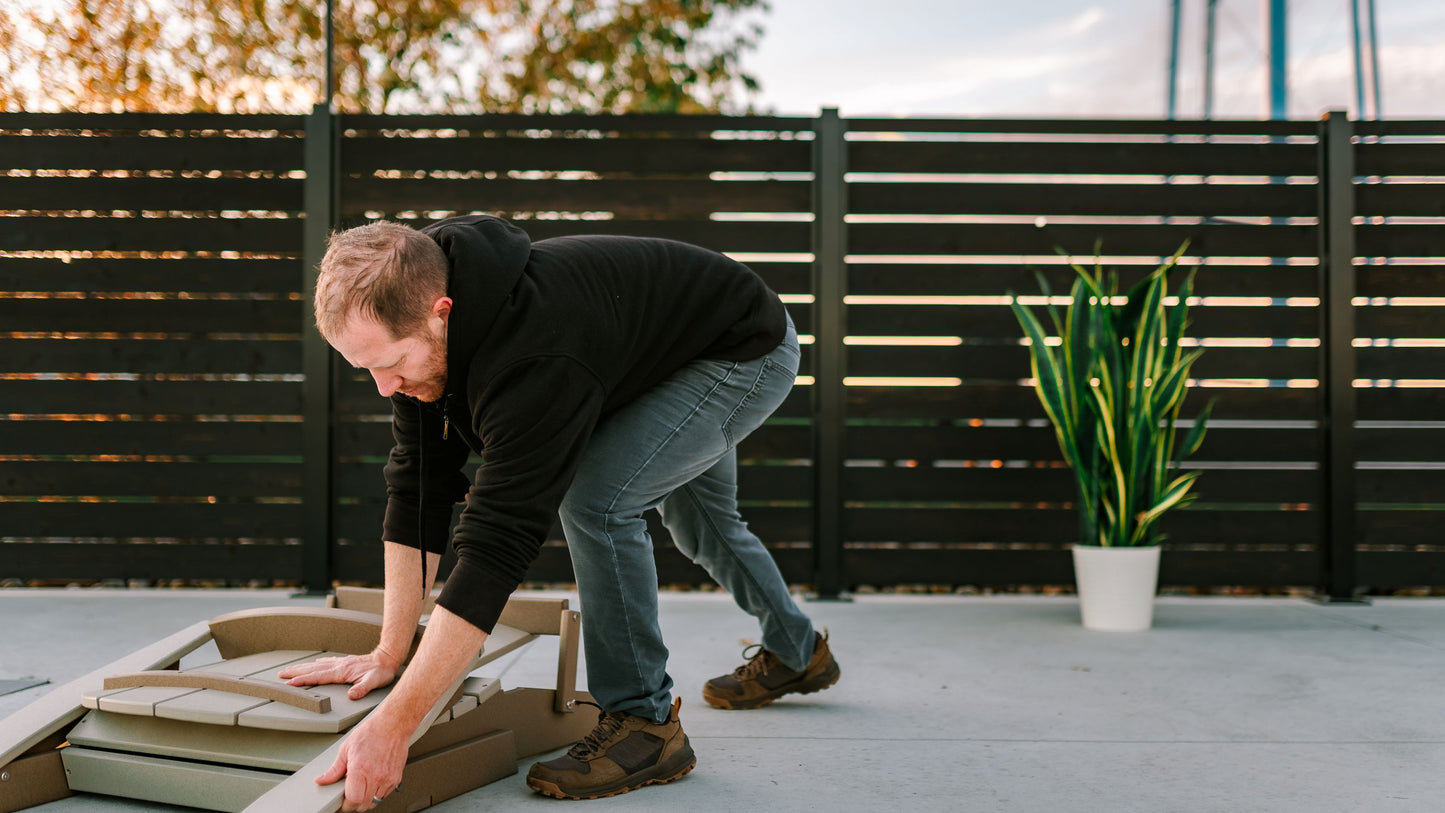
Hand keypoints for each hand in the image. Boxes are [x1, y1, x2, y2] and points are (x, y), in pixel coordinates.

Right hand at [279, 652, 398, 700]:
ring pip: (317, 665)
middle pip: (312, 669)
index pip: (318, 677)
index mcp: (342, 672)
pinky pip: (326, 662)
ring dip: (302, 667)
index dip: (303, 680)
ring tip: (290, 669)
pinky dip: (316, 664)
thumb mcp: (374, 682)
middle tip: (280, 674)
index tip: (289, 684)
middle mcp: (339, 666)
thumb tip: (352, 696)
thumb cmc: (382, 671)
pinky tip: (314, 664)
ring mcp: (341, 663)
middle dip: (295, 672)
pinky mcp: (345, 662)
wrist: (388, 658)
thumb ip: (362, 688)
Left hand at [317, 713, 407, 811]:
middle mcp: (376, 776)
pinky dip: (377, 794)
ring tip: (362, 788)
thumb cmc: (371, 733)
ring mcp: (388, 778)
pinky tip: (372, 783)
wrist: (393, 725)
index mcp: (361, 769)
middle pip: (364, 805)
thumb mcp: (346, 748)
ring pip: (375, 802)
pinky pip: (385, 795)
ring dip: (366, 799)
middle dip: (355, 804)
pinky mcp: (396, 778)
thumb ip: (334, 769)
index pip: (353, 800)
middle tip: (350, 796)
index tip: (343, 804)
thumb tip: (321, 780)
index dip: (346, 806)